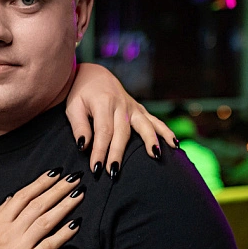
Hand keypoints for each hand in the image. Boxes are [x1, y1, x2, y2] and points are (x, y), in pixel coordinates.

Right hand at [0, 171, 80, 248]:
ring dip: (64, 205)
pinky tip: (75, 224)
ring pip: (46, 220)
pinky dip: (63, 234)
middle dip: (58, 189)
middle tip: (74, 178)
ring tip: (79, 194)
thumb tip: (8, 200)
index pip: (21, 197)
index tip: (54, 174)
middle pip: (37, 204)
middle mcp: (8, 233)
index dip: (40, 183)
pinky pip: (49, 246)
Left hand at [67, 62, 177, 176]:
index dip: (100, 151)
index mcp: (104, 104)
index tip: (96, 168)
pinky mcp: (139, 110)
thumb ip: (79, 126)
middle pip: (122, 133)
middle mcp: (121, 105)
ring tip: (156, 156)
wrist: (94, 75)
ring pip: (145, 125)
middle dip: (118, 153)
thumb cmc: (81, 93)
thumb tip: (84, 146)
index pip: (103, 132)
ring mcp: (133, 107)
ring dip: (151, 141)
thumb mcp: (73, 107)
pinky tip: (174, 144)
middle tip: (114, 173)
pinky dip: (165, 131)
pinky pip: (155, 121)